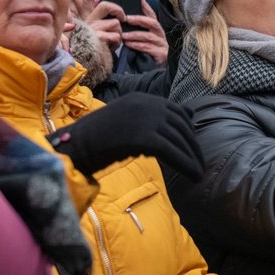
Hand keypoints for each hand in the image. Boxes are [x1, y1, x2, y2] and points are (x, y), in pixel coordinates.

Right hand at [49, 91, 203, 179]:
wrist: (74, 145)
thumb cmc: (97, 138)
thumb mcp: (127, 122)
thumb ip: (151, 119)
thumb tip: (184, 117)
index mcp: (141, 98)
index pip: (176, 110)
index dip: (188, 129)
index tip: (194, 146)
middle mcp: (146, 104)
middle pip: (180, 125)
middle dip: (193, 145)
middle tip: (200, 164)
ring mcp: (144, 118)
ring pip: (178, 139)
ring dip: (192, 158)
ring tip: (199, 174)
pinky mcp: (142, 136)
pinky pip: (171, 151)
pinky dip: (186, 164)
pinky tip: (194, 176)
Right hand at [85, 0, 124, 51]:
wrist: (86, 63)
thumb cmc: (94, 48)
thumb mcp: (95, 34)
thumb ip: (102, 23)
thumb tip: (117, 17)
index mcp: (87, 18)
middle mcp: (88, 21)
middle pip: (105, 5)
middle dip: (117, 10)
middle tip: (123, 18)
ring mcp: (93, 28)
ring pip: (115, 22)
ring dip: (119, 33)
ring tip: (114, 41)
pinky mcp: (99, 37)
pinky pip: (116, 35)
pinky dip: (117, 42)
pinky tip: (112, 47)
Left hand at [121, 0, 168, 65]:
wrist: (156, 74)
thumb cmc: (147, 57)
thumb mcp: (142, 42)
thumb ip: (136, 33)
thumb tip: (123, 21)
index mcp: (156, 31)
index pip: (152, 15)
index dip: (146, 6)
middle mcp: (161, 36)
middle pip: (153, 23)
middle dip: (139, 19)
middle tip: (126, 18)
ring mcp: (162, 45)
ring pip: (149, 36)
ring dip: (135, 34)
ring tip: (123, 35)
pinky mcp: (161, 55)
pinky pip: (148, 48)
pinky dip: (137, 45)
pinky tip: (128, 45)